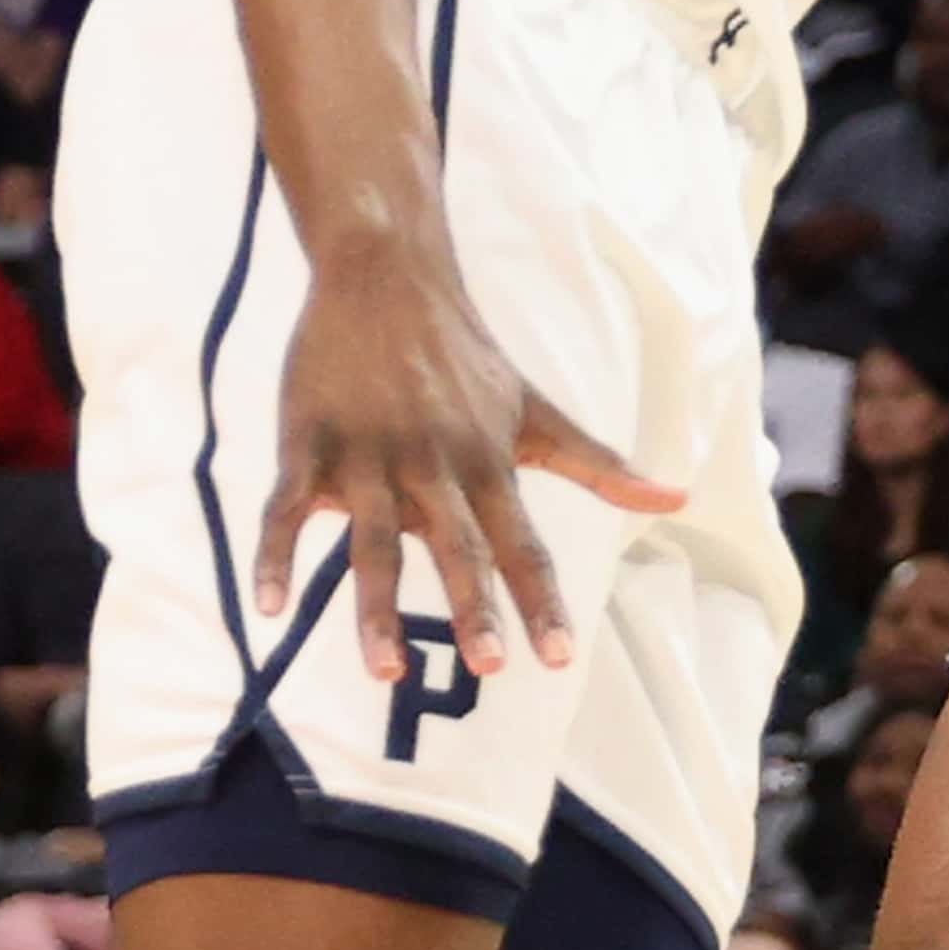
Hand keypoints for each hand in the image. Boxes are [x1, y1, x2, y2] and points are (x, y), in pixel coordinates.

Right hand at [261, 237, 679, 685]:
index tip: (559, 658)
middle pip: (455, 545)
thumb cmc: (465, 356)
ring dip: (375, 608)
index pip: (523, 544)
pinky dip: (277, 557)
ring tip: (386, 672)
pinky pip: (288, 510)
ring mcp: (366, 455)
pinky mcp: (309, 443)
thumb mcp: (536, 411)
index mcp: (486, 462)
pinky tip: (271, 609)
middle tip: (489, 664)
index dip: (541, 601)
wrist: (386, 277)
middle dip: (472, 603)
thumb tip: (677, 497)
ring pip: (372, 542)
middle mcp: (431, 464)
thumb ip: (599, 466)